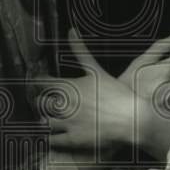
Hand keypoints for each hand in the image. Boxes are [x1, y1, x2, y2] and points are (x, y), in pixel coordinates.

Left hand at [31, 29, 169, 162]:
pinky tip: (52, 136)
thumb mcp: (96, 70)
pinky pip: (52, 139)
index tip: (37, 82)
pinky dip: (49, 138)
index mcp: (68, 86)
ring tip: (50, 119)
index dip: (37, 82)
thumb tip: (71, 29)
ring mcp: (67, 123)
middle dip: (42, 102)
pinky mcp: (72, 139)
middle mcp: (64, 104)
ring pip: (44, 121)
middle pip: (40, 103)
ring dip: (45, 120)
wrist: (132, 119)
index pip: (41, 82)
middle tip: (46, 103)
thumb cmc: (116, 93)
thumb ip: (80, 51)